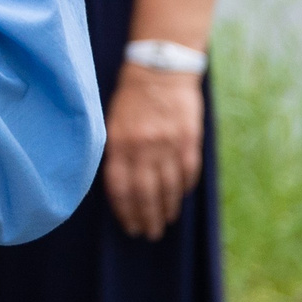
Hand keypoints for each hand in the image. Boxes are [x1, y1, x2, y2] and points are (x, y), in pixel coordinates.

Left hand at [101, 63, 204, 238]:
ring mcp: (169, 144)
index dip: (125, 211)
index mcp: (120, 143)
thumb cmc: (131, 96)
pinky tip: (180, 198)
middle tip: (149, 234)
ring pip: (169, 187)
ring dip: (167, 209)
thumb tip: (118, 185)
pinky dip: (184, 188)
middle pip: (146, 193)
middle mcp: (144, 147)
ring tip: (165, 222)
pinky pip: (188, 172)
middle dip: (147, 218)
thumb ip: (115, 151)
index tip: (129, 226)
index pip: (121, 188)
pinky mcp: (189, 139)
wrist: (160, 67)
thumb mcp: (112, 121)